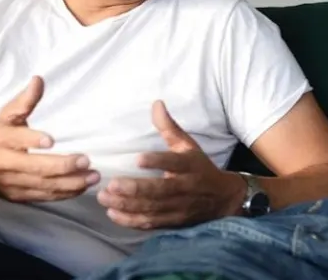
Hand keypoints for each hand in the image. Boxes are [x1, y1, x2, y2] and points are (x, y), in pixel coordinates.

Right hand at [0, 76, 99, 202]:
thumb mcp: (6, 116)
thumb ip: (24, 101)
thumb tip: (39, 80)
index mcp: (1, 140)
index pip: (15, 140)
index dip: (31, 140)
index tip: (51, 140)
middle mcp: (6, 163)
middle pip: (34, 167)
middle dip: (61, 166)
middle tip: (85, 160)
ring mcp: (15, 183)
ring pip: (43, 185)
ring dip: (70, 183)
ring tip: (93, 176)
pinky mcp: (23, 196)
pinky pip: (46, 197)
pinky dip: (66, 193)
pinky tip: (83, 186)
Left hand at [97, 100, 245, 229]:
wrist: (223, 200)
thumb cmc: (200, 168)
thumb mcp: (188, 146)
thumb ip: (169, 127)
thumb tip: (156, 104)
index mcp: (189, 166)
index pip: (173, 163)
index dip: (157, 162)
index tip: (137, 159)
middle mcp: (185, 188)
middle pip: (160, 191)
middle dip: (135, 189)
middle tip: (111, 184)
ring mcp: (179, 208)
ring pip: (152, 209)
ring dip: (127, 205)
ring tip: (104, 198)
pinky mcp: (173, 222)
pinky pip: (151, 223)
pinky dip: (131, 221)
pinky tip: (113, 214)